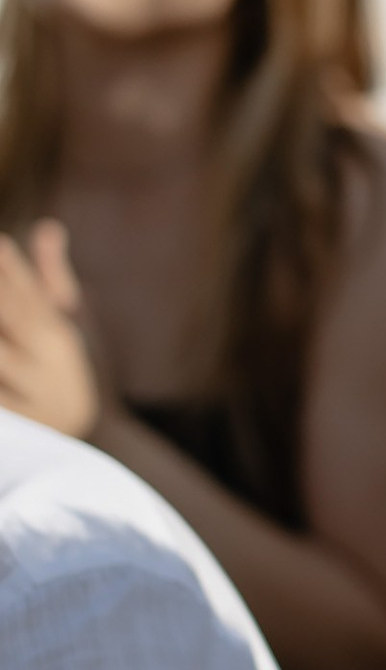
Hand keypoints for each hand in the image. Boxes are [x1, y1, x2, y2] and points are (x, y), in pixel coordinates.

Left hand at [0, 223, 103, 439]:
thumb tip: (48, 227)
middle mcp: (50, 359)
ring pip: (1, 357)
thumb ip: (52, 276)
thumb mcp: (67, 324)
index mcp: (58, 332)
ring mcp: (35, 391)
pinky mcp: (23, 422)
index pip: (29, 292)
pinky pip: (2, 403)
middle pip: (13, 316)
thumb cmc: (66, 370)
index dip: (11, 268)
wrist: (91, 442)